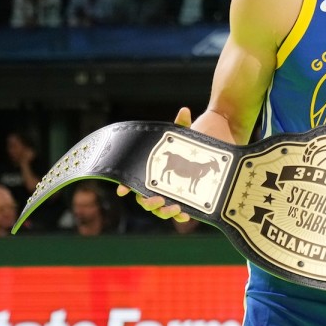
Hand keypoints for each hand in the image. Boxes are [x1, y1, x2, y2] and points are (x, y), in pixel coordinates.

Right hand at [116, 106, 193, 222]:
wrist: (204, 160)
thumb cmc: (185, 149)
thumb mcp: (183, 137)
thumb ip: (182, 125)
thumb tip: (185, 110)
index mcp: (148, 173)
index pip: (131, 182)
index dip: (125, 186)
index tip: (122, 190)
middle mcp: (155, 187)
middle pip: (144, 200)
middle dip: (149, 203)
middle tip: (159, 199)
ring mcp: (167, 197)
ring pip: (159, 210)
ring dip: (165, 211)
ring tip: (175, 207)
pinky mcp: (180, 203)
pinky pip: (176, 214)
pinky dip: (179, 215)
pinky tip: (186, 213)